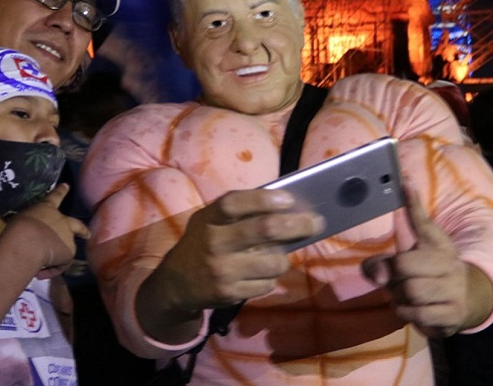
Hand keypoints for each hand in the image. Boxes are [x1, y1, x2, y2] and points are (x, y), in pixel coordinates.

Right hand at [5, 184, 89, 279]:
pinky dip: (51, 269)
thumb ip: (29, 226)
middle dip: (81, 230)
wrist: (27, 240)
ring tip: (40, 268)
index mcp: (46, 208)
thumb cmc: (19, 227)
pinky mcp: (69, 252)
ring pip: (66, 249)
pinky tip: (40, 273)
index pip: (54, 197)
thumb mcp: (22, 221)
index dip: (61, 191)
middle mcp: (61, 220)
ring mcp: (68, 236)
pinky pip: (60, 264)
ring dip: (57, 257)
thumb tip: (30, 236)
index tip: (66, 185)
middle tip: (86, 234)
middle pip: (75, 224)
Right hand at [135, 189, 322, 343]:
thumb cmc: (201, 243)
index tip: (289, 199)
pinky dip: (270, 278)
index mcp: (208, 220)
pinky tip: (260, 274)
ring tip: (279, 256)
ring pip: (274, 262)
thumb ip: (236, 213)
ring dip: (284, 258)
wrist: (176, 284)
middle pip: (263, 230)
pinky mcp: (229, 293)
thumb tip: (285, 205)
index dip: (262, 200)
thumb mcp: (208, 222)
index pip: (234, 203)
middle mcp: (213, 243)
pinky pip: (267, 284)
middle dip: (296, 225)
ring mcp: (222, 270)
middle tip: (316, 222)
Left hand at [361, 186, 485, 336]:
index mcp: (440, 246)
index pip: (421, 225)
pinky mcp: (452, 317)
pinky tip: (413, 309)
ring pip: (410, 293)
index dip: (410, 209)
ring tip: (405, 295)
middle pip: (404, 267)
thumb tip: (383, 240)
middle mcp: (450, 266)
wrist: (466, 300)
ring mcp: (454, 292)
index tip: (404, 182)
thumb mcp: (417, 251)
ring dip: (398, 297)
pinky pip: (417, 316)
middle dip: (392, 276)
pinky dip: (406, 313)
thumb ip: (392, 250)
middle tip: (398, 280)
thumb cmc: (432, 271)